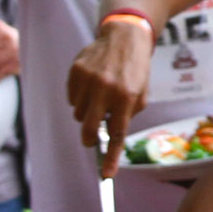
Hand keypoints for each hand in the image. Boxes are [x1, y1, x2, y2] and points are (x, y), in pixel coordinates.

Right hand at [67, 18, 153, 176]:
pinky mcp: (76, 72)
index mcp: (126, 97)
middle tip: (91, 138)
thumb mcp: (141, 95)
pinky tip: (91, 86)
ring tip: (99, 97)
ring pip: (78, 113)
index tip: (106, 175)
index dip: (110, 157)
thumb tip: (109, 136)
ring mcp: (88, 80)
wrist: (125, 37)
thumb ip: (125, 116)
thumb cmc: (135, 71)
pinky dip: (79, 98)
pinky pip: (71, 98)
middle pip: (88, 128)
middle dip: (89, 138)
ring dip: (87, 112)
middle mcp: (106, 89)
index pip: (116, 134)